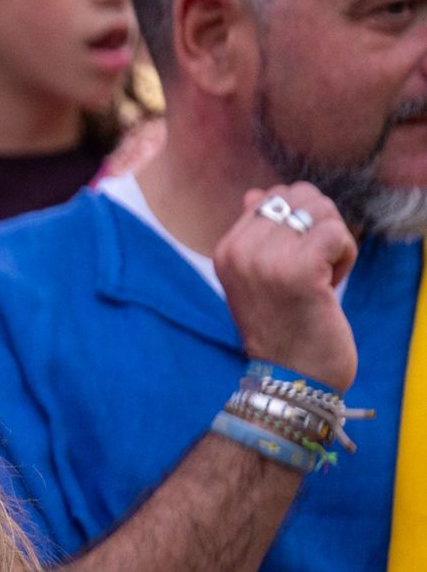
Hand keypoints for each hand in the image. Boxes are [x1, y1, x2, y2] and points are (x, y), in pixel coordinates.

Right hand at [217, 182, 359, 392]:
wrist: (291, 377)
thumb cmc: (283, 327)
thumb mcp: (257, 277)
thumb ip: (256, 234)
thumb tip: (256, 194)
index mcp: (226, 249)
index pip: (275, 196)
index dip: (298, 225)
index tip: (291, 266)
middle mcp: (239, 251)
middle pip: (301, 196)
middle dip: (318, 228)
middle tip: (310, 271)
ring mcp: (266, 259)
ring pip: (322, 211)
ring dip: (334, 243)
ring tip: (319, 279)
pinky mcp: (298, 269)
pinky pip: (337, 233)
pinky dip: (345, 257)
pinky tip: (330, 286)